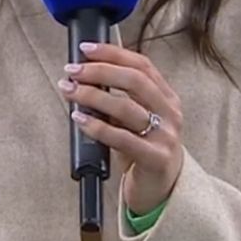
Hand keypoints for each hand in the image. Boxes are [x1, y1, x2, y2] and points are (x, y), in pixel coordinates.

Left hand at [58, 41, 185, 215]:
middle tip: (72, 70)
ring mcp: (165, 136)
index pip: (142, 65)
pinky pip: (121, 138)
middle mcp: (170, 113)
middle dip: (99, 71)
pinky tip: (79, 119)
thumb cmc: (144, 151)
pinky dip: (96, 126)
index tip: (86, 49)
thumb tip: (85, 76)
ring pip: (126, 107)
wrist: (163, 191)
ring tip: (69, 91)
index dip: (112, 53)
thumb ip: (122, 99)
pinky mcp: (155, 158)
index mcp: (167, 98)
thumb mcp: (137, 120)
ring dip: (92, 95)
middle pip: (134, 80)